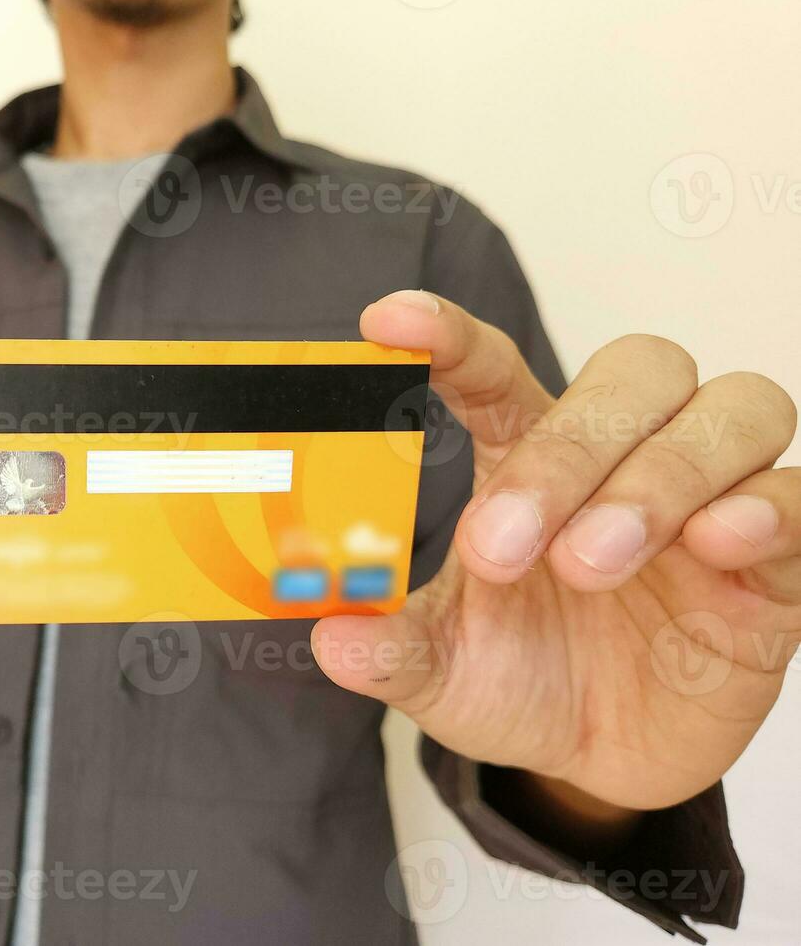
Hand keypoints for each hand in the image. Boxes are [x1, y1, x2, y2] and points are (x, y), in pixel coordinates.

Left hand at [312, 290, 800, 811]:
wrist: (601, 762)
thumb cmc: (521, 683)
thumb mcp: (443, 674)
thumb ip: (393, 649)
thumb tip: (329, 635)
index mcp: (530, 463)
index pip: (496, 372)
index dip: (448, 337)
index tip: (388, 321)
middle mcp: (624, 460)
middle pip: (634, 374)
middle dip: (570, 449)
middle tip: (507, 545)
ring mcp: (710, 501)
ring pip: (731, 408)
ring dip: (658, 476)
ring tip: (592, 563)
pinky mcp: (776, 565)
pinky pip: (798, 496)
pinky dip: (764, 508)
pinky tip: (715, 546)